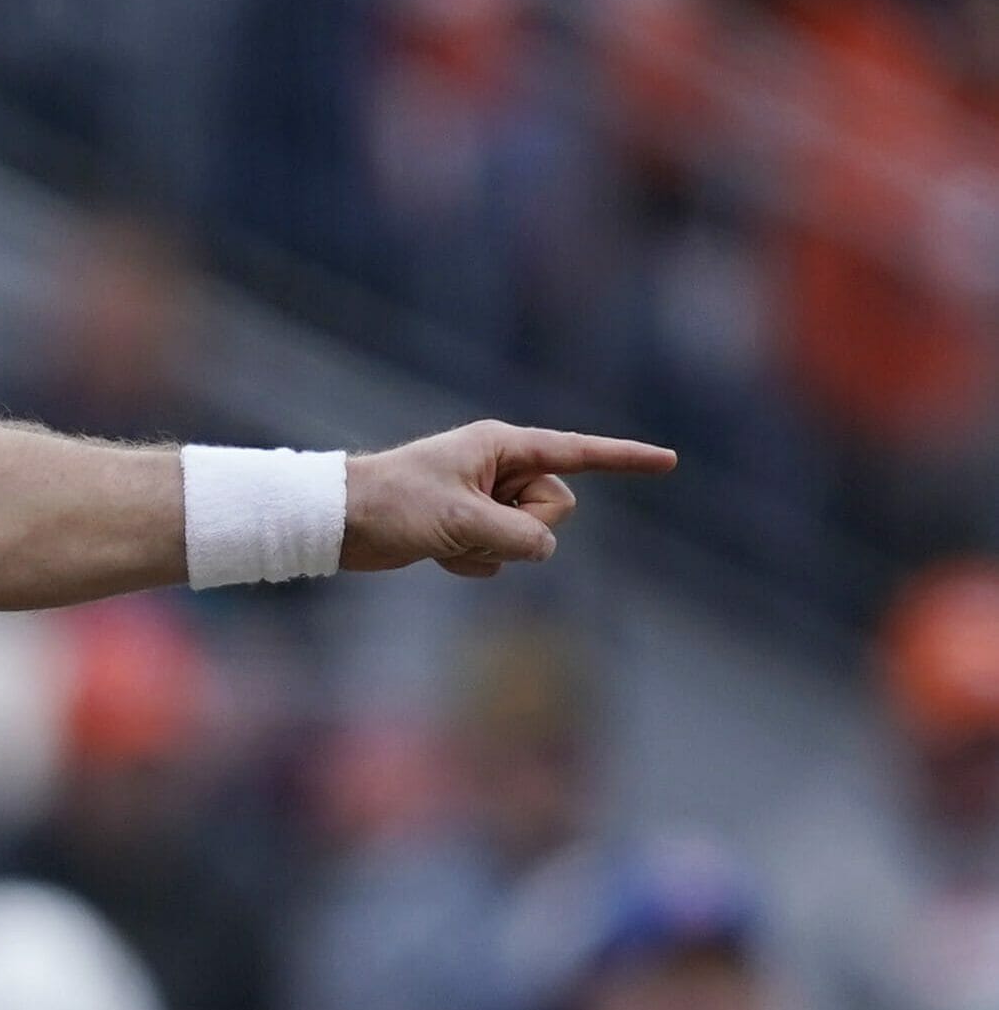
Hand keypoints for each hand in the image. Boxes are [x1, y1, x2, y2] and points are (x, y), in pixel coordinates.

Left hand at [344, 420, 675, 578]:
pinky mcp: (470, 529)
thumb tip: (545, 549)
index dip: (625, 458)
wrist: (339, 521)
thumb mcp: (461, 520)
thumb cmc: (393, 504)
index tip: (669, 461)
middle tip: (469, 524)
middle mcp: (500, 469)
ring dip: (493, 550)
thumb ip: (518, 536)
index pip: (577, 452)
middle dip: (522, 529)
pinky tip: (435, 553)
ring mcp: (486, 501)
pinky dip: (472, 563)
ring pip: (530, 540)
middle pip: (556, 509)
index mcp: (502, 447)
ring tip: (445, 538)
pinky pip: (500, 557)